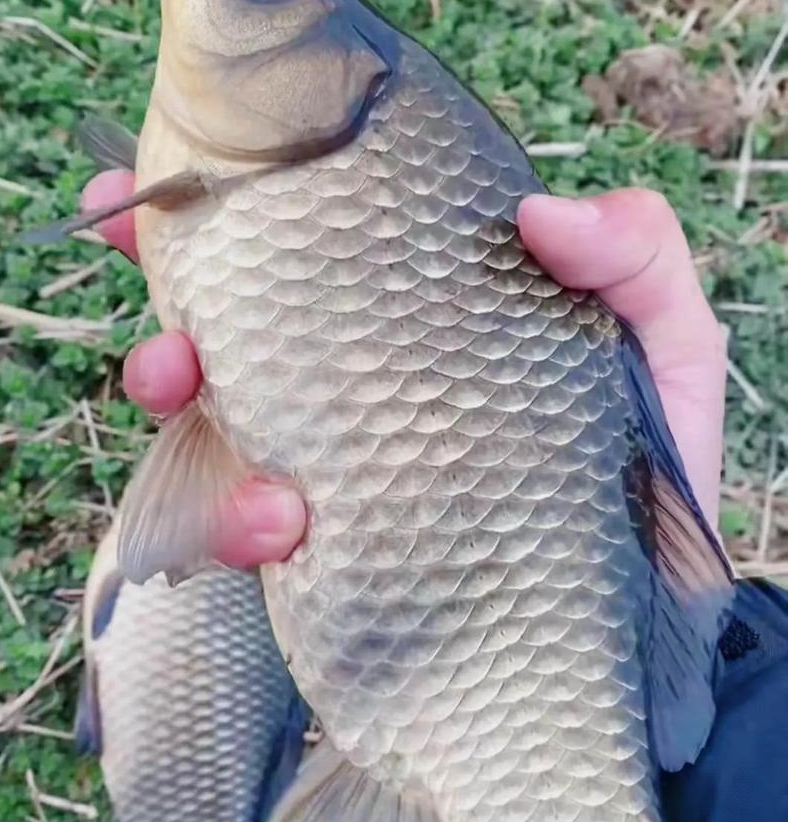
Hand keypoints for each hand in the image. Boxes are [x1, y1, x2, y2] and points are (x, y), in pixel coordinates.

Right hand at [83, 173, 725, 565]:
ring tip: (184, 389)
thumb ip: (636, 261)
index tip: (156, 185)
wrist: (644, 635)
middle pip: (233, 326)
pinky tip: (281, 523)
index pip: (316, 247)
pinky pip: (242, 527)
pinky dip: (238, 518)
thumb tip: (539, 211)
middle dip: (168, 304)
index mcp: (424, 318)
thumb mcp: (672, 350)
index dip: (230, 208)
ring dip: (178, 394)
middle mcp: (366, 388)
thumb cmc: (655, 478)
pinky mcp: (325, 559)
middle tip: (150, 291)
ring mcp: (337, 472)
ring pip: (214, 419)